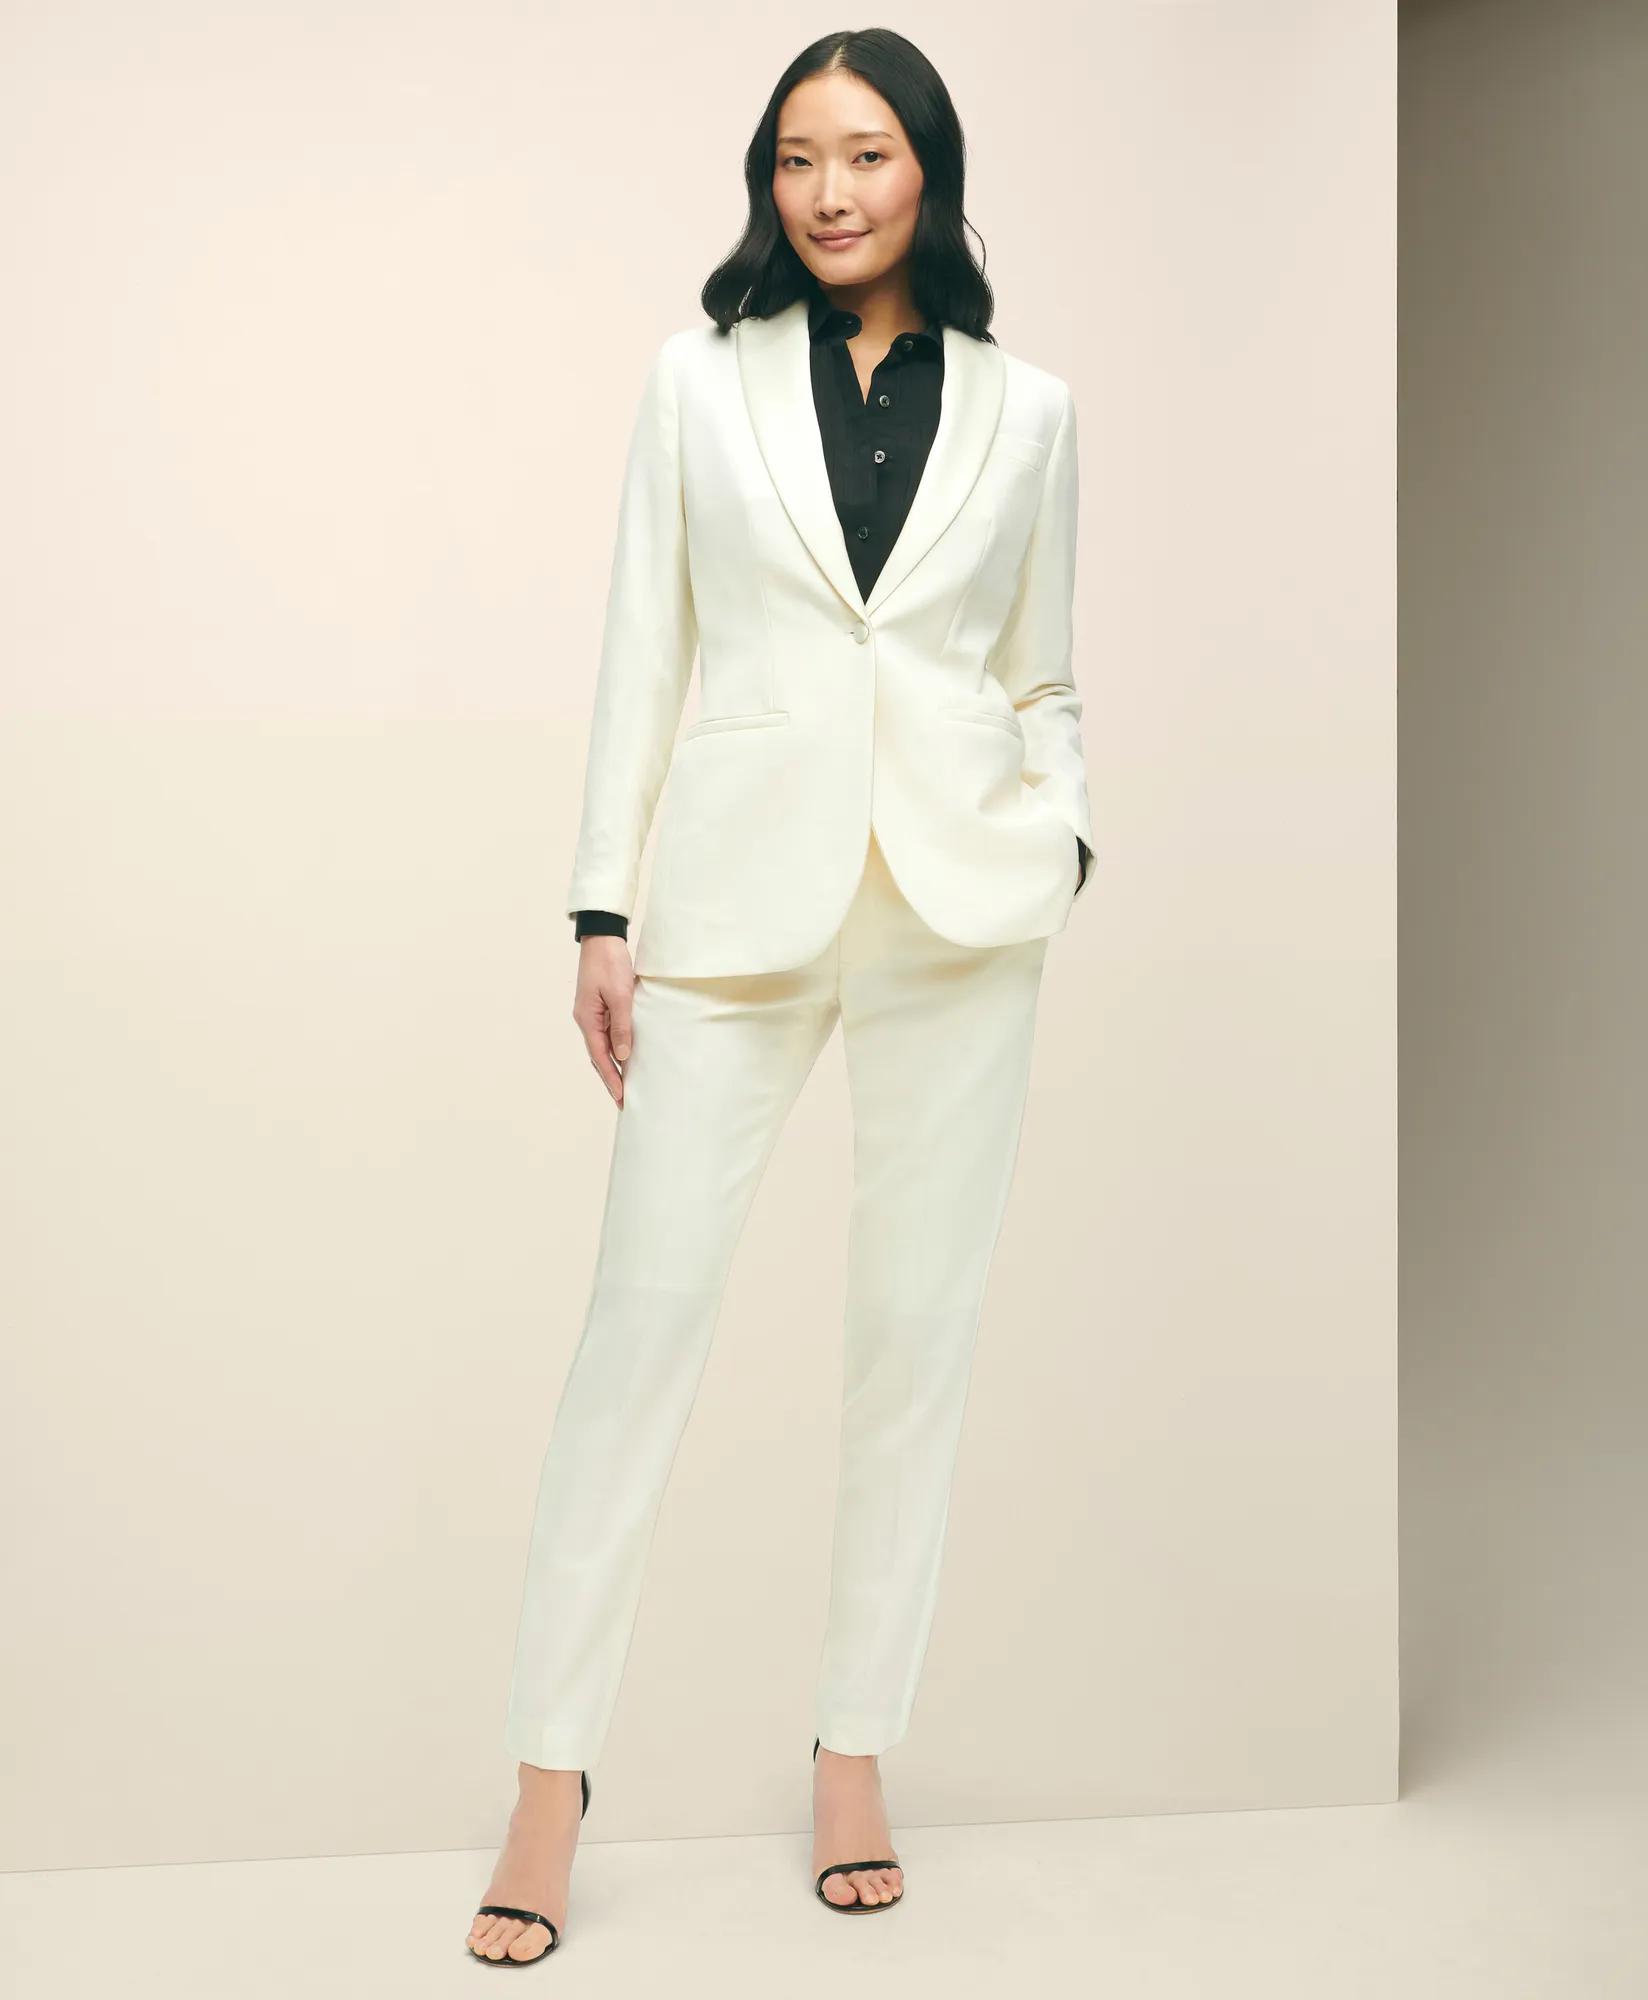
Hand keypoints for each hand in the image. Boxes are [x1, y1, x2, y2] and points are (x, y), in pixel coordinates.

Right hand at [572, 936, 634, 1105]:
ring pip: (602, 1047)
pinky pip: (607, 1034)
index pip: (600, 1057)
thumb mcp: (620, 995)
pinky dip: (615, 1049)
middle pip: (598, 1056)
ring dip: (613, 1066)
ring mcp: (592, 1014)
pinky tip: (625, 1057)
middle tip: (623, 1101)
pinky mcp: (599, 1007)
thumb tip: (623, 1055)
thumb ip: (622, 1025)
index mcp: (587, 1019)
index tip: (621, 1097)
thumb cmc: (610, 963)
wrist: (602, 938)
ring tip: (625, 1086)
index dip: (611, 1078)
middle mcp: (586, 1020)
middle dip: (610, 1079)